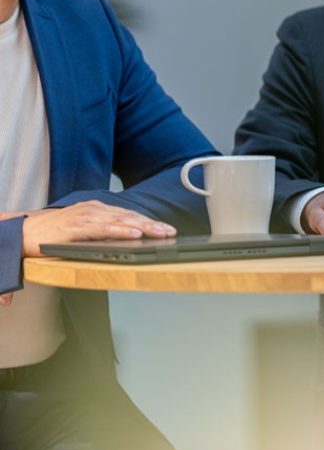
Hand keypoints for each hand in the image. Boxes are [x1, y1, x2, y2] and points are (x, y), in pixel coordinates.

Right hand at [22, 203, 175, 257]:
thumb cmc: (54, 232)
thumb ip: (102, 230)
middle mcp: (95, 210)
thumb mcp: (83, 228)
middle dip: (152, 224)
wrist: (26, 231)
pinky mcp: (78, 227)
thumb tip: (126, 239)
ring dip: (143, 227)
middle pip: (130, 217)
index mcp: (98, 210)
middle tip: (170, 232)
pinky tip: (135, 235)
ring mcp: (87, 217)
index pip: (129, 215)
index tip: (167, 229)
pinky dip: (121, 231)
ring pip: (121, 221)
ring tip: (160, 233)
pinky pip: (104, 229)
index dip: (149, 222)